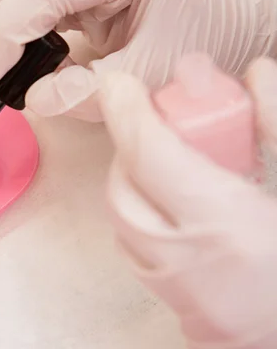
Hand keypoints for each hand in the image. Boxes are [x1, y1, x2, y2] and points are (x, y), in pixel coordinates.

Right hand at [0, 0, 276, 120]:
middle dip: (3, 28)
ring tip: (27, 68)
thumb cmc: (197, 40)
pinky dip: (27, 29)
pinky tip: (42, 55)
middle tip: (0, 75)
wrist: (219, 25)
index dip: (7, 34)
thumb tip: (36, 98)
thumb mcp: (149, 74)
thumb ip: (88, 91)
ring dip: (13, 28)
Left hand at [99, 59, 276, 347]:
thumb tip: (255, 73)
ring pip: (121, 223)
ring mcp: (176, 290)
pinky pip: (134, 250)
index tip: (118, 85)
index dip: (129, 113)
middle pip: (123, 190)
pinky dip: (140, 217)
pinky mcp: (176, 306)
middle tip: (152, 127)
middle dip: (129, 150)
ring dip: (130, 183)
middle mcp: (187, 259)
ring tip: (162, 162)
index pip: (151, 155)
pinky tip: (170, 204)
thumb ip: (275, 124)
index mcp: (226, 224)